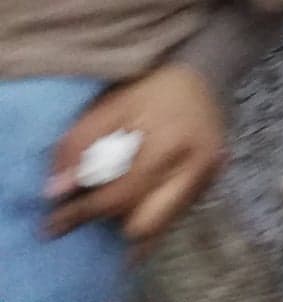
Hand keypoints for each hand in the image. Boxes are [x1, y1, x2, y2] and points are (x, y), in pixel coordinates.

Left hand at [45, 64, 227, 259]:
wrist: (204, 75)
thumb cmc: (153, 89)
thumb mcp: (110, 106)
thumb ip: (79, 145)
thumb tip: (56, 193)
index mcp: (170, 143)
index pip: (119, 195)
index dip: (81, 213)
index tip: (53, 224)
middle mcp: (196, 167)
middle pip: (146, 225)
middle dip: (111, 223)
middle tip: (84, 214)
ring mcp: (208, 179)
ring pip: (162, 227)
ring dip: (131, 222)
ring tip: (109, 208)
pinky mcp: (210, 184)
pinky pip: (173, 216)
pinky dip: (149, 214)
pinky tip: (134, 200)